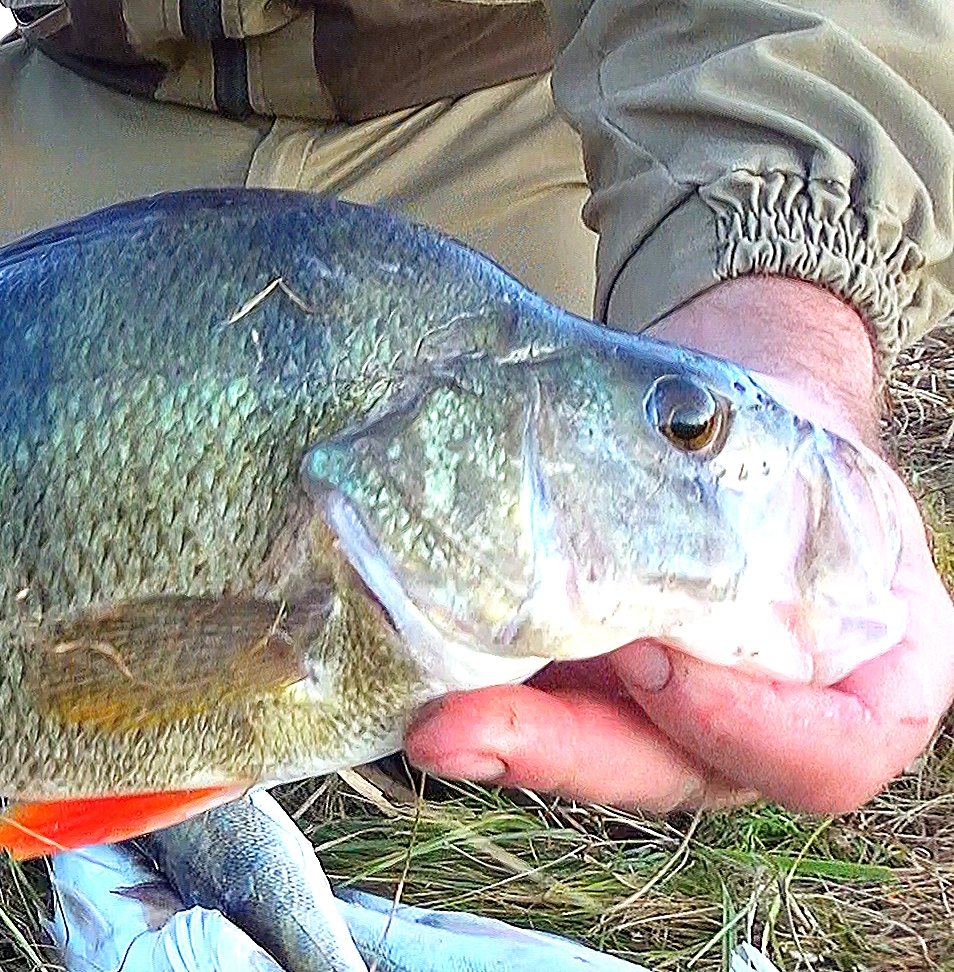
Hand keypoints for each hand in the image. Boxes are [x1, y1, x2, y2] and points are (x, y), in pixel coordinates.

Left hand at [405, 277, 953, 813]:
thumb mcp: (810, 462)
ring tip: (428, 720)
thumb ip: (759, 516)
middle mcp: (765, 726)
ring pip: (593, 757)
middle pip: (677, 772)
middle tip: (464, 726)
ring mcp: (668, 723)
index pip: (829, 756)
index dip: (748, 732)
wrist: (714, 423)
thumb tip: (653, 539)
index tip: (656, 662)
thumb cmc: (780, 439)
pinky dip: (482, 705)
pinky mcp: (587, 699)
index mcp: (871, 682)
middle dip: (567, 751)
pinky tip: (418, 692)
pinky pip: (542, 717)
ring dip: (506, 740)